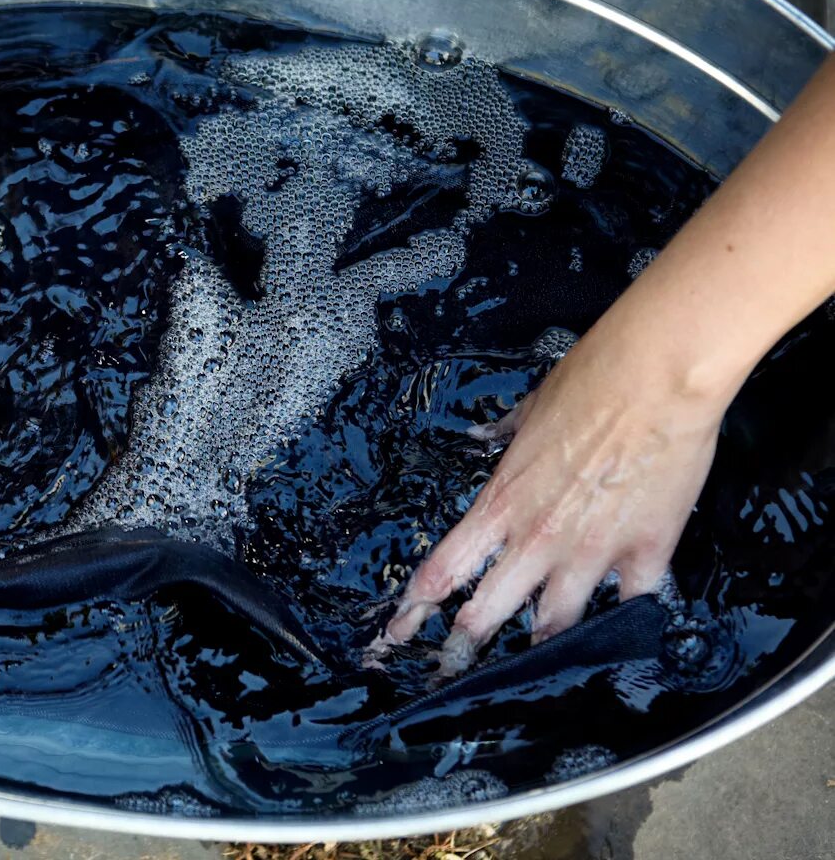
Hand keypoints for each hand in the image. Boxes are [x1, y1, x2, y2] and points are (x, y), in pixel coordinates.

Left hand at [371, 318, 736, 674]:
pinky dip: (625, 621)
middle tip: (450, 672)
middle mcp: (537, 537)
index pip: (443, 568)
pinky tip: (622, 635)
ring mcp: (591, 552)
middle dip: (464, 649)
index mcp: (501, 502)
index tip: (395, 634)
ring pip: (556, 624)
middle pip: (487, 612)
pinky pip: (631, 605)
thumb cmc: (589, 382)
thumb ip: (504, 433)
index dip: (415, 609)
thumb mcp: (530, 409)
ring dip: (541, 647)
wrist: (654, 377)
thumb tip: (485, 434)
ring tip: (531, 667)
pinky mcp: (645, 553)